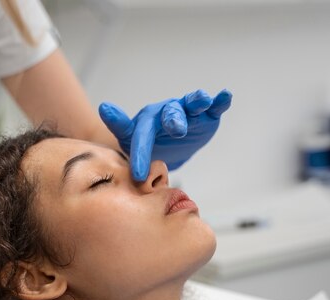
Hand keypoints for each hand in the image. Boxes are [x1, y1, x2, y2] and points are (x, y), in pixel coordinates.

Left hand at [99, 89, 231, 180]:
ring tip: (203, 100)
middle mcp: (167, 112)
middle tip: (176, 130)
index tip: (139, 174)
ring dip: (197, 102)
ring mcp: (188, 113)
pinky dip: (219, 102)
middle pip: (169, 114)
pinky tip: (225, 96)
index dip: (140, 153)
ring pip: (192, 106)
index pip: (142, 137)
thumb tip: (104, 106)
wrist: (167, 143)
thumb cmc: (147, 140)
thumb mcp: (130, 136)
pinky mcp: (206, 117)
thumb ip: (119, 125)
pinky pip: (213, 108)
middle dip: (173, 120)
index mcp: (148, 122)